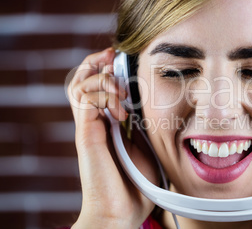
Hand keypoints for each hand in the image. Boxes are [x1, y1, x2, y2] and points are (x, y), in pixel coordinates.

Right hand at [67, 48, 156, 228]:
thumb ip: (146, 126)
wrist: (121, 212)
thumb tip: (155, 107)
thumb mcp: (148, 147)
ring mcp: (89, 126)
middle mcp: (95, 120)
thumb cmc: (136, 185)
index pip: (99, 85)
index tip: (123, 58)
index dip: (107, 67)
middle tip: (114, 58)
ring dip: (101, 78)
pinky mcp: (86, 134)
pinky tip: (121, 110)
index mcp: (108, 122)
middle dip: (98, 62)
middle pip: (83, 78)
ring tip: (120, 91)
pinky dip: (102, 95)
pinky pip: (83, 100)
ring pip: (78, 84)